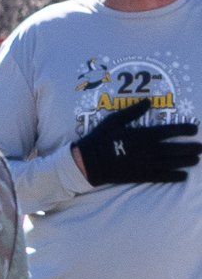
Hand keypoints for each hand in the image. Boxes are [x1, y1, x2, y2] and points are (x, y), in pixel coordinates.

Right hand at [72, 105, 199, 187]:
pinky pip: (163, 177)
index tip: (195, 129)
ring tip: (196, 160)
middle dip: (191, 148)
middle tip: (201, 147)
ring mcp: (147, 164)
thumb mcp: (114, 121)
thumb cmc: (100, 139)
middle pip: (177, 148)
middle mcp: (150, 150)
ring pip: (174, 163)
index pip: (171, 131)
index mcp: (144, 135)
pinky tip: (183, 176)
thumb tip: (148, 101)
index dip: (185, 129)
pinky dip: (175, 177)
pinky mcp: (142, 176)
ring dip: (187, 161)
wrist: (88, 162)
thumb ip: (133, 112)